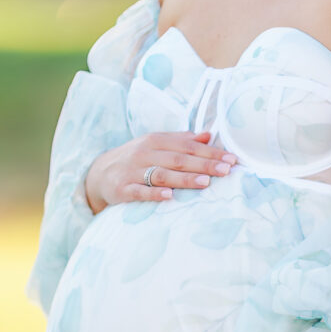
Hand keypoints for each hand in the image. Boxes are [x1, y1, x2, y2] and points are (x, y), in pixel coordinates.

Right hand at [86, 132, 236, 213]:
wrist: (98, 173)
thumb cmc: (136, 159)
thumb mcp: (156, 145)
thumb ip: (182, 140)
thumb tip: (209, 135)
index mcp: (156, 141)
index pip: (188, 145)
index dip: (210, 152)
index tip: (232, 159)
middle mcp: (145, 153)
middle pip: (179, 159)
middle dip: (204, 164)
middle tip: (226, 170)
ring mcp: (133, 171)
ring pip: (162, 174)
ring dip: (184, 179)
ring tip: (205, 182)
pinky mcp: (122, 189)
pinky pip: (140, 191)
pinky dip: (154, 194)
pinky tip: (169, 197)